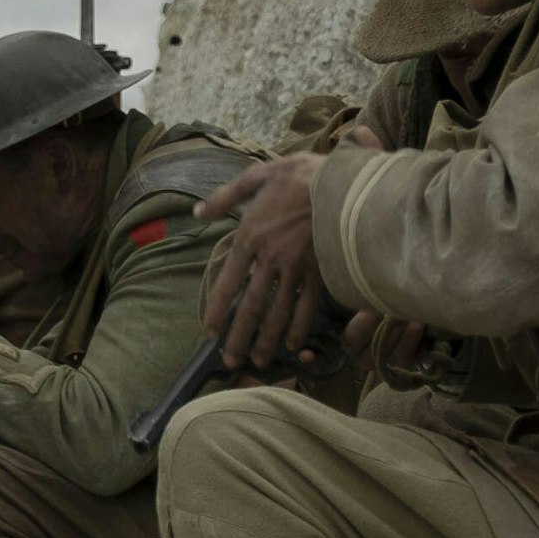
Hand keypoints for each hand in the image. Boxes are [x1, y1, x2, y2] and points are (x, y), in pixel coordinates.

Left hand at [198, 150, 329, 370]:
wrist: (341, 179)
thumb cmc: (298, 174)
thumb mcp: (256, 176)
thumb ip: (225, 196)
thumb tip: (197, 212)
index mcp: (250, 236)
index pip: (228, 282)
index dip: (217, 310)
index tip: (210, 332)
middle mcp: (270, 257)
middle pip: (251, 306)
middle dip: (239, 337)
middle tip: (230, 362)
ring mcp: (297, 266)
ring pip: (278, 312)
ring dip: (267, 339)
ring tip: (258, 361)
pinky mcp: (322, 269)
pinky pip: (309, 305)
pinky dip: (300, 327)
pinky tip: (293, 345)